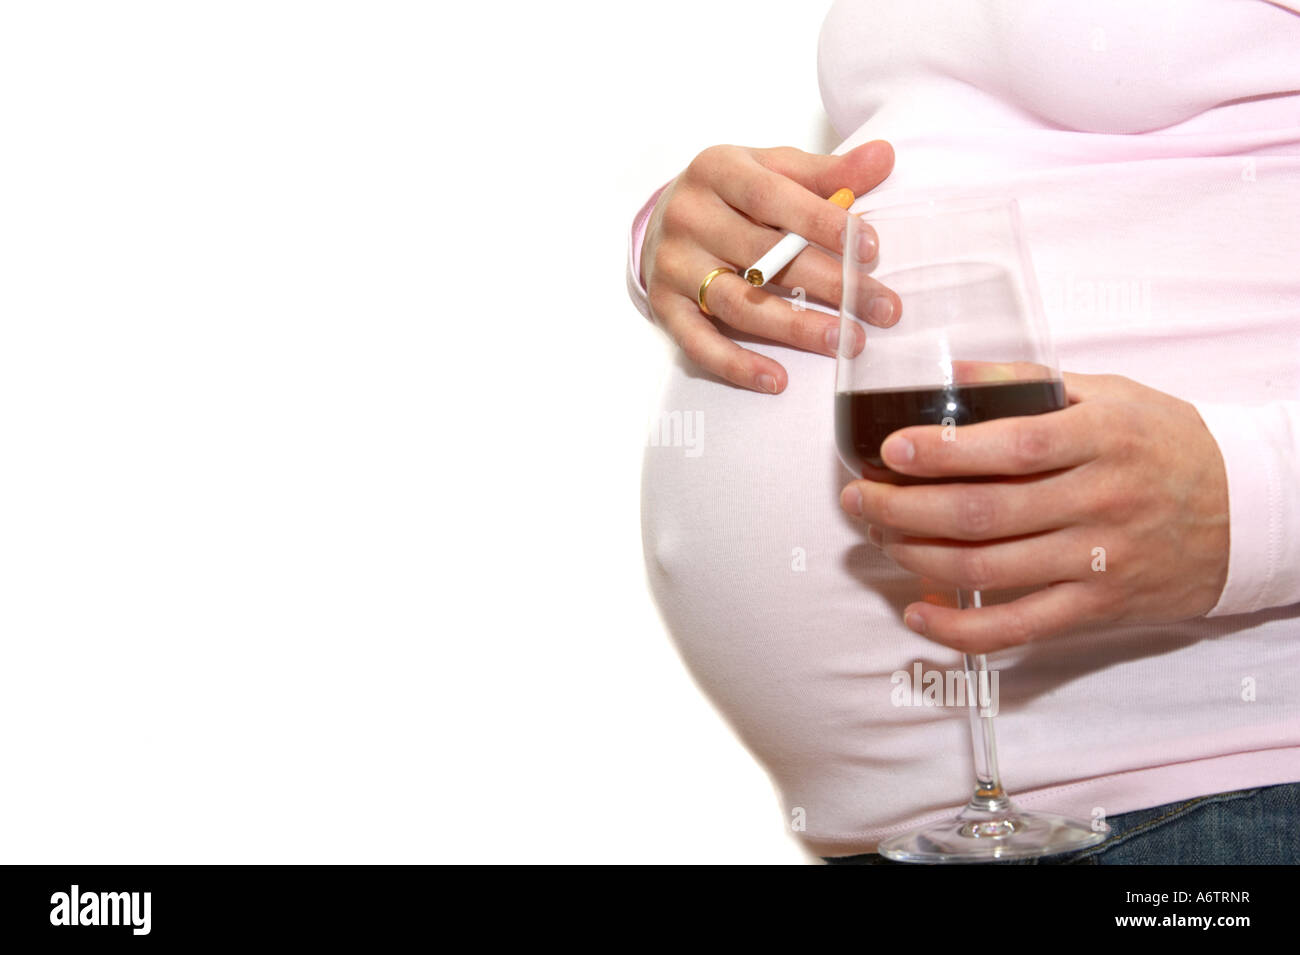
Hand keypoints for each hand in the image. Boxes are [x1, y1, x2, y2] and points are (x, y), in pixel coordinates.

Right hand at [640, 141, 896, 393]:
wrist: (662, 218)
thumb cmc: (732, 194)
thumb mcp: (773, 170)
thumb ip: (827, 172)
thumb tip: (884, 156)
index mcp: (718, 170)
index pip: (773, 198)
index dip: (823, 223)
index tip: (870, 250)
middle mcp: (689, 216)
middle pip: (763, 256)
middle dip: (829, 284)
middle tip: (880, 308)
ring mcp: (673, 265)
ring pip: (738, 303)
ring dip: (795, 327)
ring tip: (844, 341)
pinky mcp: (664, 306)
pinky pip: (700, 343)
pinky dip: (737, 364)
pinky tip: (777, 379)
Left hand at [840, 372, 1230, 652]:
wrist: (1249, 511)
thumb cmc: (1166, 443)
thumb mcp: (1109, 394)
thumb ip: (1028, 383)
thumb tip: (948, 373)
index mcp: (1102, 438)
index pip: (1012, 447)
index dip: (945, 451)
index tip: (891, 449)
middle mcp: (1100, 501)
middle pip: (984, 513)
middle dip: (905, 508)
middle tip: (859, 499)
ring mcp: (1100, 559)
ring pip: (991, 569)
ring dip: (918, 557)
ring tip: (878, 538)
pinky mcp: (1099, 606)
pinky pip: (1020, 627)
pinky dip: (961, 629)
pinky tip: (919, 613)